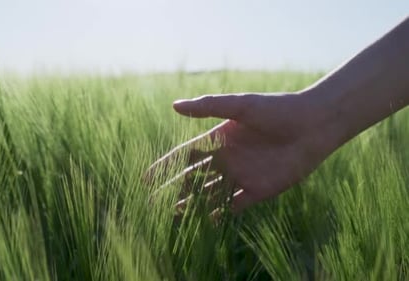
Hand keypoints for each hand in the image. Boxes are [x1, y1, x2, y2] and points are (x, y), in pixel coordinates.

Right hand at [146, 91, 339, 214]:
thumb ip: (209, 106)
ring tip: (173, 213)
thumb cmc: (277, 110)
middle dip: (174, 188)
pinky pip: (235, 204)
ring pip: (211, 193)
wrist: (313, 125)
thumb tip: (175, 105)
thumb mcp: (241, 105)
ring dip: (193, 203)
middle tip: (153, 201)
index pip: (186, 154)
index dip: (166, 165)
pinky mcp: (260, 190)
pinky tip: (206, 220)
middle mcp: (228, 158)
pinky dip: (220, 212)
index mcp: (220, 138)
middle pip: (194, 176)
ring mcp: (243, 175)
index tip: (146, 176)